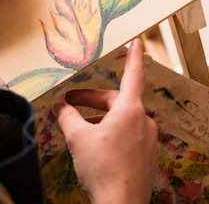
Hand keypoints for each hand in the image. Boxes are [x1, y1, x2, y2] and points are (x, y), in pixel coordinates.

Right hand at [53, 38, 158, 203]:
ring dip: (100, 120)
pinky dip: (111, 135)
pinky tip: (95, 148)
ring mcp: (149, 141)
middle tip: (69, 105)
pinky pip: (128, 137)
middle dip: (92, 101)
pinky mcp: (148, 158)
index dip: (134, 56)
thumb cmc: (102, 168)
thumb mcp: (77, 137)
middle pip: (117, 101)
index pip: (133, 75)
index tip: (139, 41)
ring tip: (79, 130)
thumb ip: (67, 117)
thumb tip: (59, 107)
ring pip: (122, 121)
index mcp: (130, 111)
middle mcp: (145, 122)